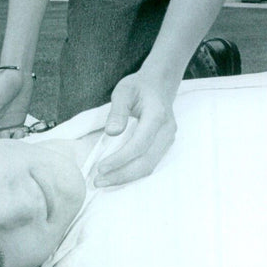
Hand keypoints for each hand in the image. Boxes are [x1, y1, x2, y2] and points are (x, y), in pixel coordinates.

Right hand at [0, 69, 34, 136]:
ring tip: (14, 132)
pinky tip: (21, 131)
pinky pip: (18, 137)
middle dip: (0, 144)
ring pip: (8, 142)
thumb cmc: (0, 87)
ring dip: (11, 141)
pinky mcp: (18, 124)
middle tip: (4, 133)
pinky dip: (20, 137)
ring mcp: (7, 126)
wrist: (18, 77)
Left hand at [94, 70, 177, 187]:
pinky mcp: (165, 145)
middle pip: (146, 162)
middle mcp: (167, 131)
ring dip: (126, 177)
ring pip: (149, 167)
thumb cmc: (139, 87)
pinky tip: (116, 176)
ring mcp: (168, 139)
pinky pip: (150, 164)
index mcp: (157, 116)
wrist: (159, 84)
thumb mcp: (123, 91)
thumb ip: (117, 111)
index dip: (120, 159)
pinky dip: (133, 173)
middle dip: (121, 175)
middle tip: (97, 181)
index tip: (100, 167)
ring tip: (104, 182)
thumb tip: (111, 132)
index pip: (139, 145)